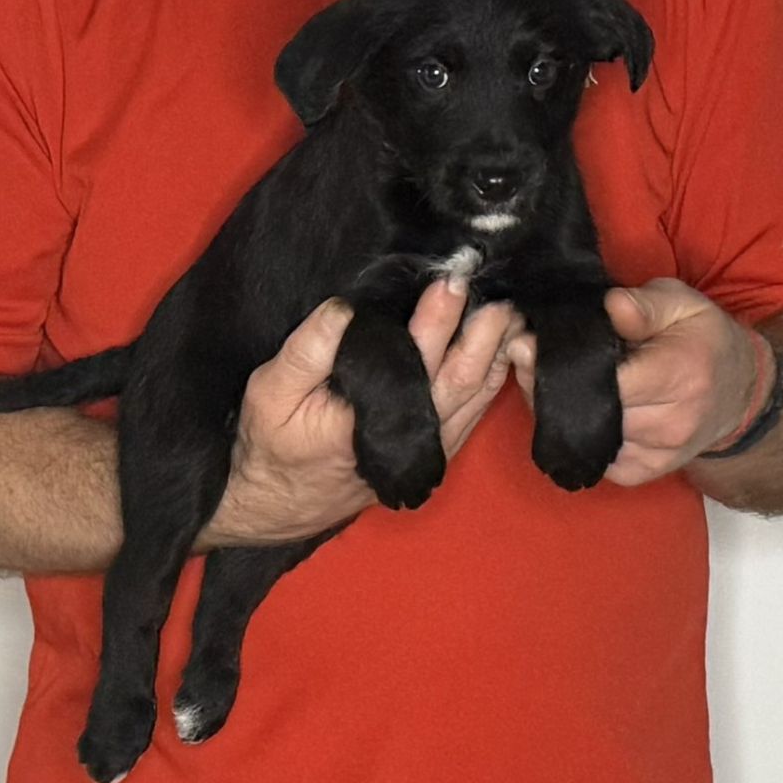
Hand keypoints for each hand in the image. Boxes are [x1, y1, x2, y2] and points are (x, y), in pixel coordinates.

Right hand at [197, 282, 521, 548]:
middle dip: (483, 331)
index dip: (437, 317)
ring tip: (511, 311)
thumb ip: (307, 351)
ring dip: (497, 354)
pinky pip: (476, 411)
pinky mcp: (435, 448)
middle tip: (499, 289)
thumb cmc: (272, 445)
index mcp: (373, 418)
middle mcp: (412, 434)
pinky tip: (504, 349)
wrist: (278, 504)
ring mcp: (430, 445)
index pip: (416, 358)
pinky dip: (495, 379)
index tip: (452, 279)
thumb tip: (343, 308)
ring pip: (478, 396)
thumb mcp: (271, 393)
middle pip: (463, 377)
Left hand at [508, 277, 759, 487]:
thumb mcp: (681, 304)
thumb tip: (610, 305)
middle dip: (549, 384)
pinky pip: (591, 458)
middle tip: (525, 357)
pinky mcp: (642, 473)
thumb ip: (644, 304)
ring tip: (545, 380)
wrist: (736, 393)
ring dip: (556, 410)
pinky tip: (570, 409)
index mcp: (680, 376)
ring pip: (584, 436)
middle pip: (589, 411)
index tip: (528, 343)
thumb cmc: (702, 340)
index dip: (561, 363)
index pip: (607, 381)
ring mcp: (657, 454)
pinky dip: (575, 435)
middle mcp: (670, 423)